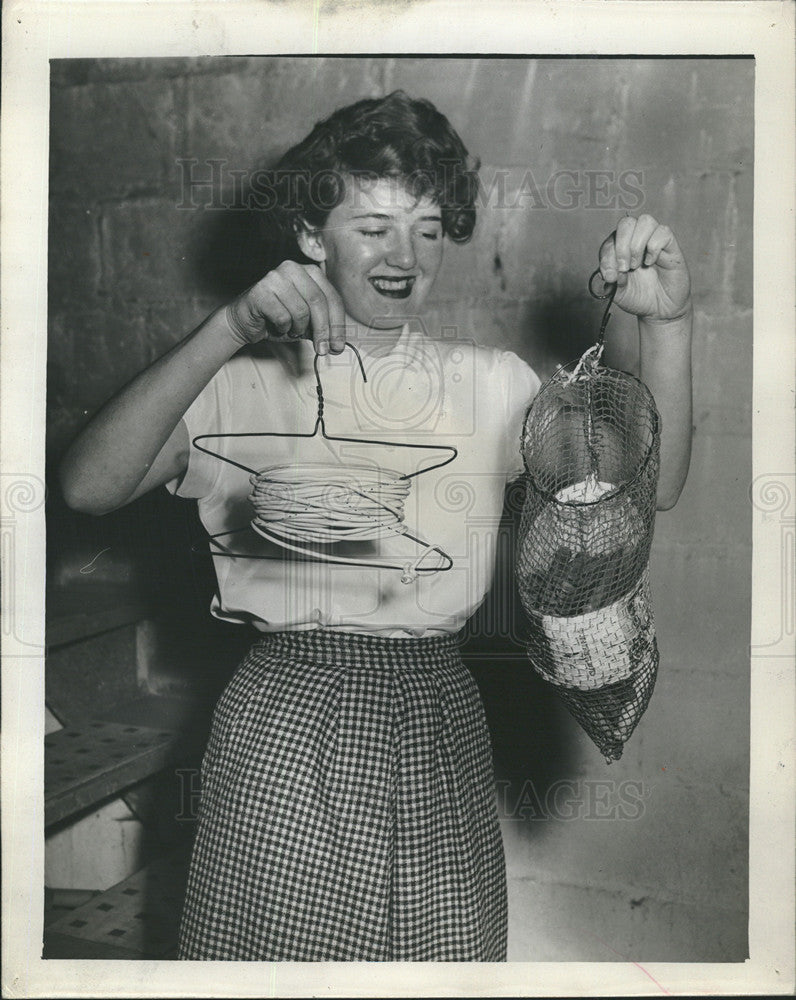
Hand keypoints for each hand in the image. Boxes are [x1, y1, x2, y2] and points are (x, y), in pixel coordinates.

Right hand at [224, 261, 345, 354]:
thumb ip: (323, 326)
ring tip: (291, 329)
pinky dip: (283, 328)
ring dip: (299, 329)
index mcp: (309, 272)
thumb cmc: (277, 319)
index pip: (332, 297)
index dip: (338, 324)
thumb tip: (338, 344)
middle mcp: (293, 269)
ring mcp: (275, 277)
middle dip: (324, 330)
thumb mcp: (306, 322)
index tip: (338, 346)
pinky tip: (277, 326)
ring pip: (301, 311)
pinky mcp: (261, 291)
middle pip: (318, 302)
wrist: (244, 322)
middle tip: (323, 350)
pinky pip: (283, 317)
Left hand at [597, 214, 691, 321]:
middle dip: (622, 245)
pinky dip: (654, 247)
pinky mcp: (670, 245)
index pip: (610, 240)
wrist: (661, 310)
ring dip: (637, 244)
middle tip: (625, 267)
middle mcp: (636, 241)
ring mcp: (653, 241)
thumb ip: (611, 282)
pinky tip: (651, 262)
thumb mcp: (619, 293)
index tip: (611, 276)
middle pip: (626, 223)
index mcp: (620, 249)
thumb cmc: (639, 298)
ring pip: (645, 221)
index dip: (608, 256)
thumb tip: (610, 273)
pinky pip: (663, 231)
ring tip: (637, 265)